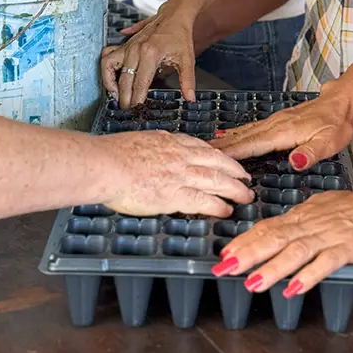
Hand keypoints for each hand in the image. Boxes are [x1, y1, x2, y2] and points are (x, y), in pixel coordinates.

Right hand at [97, 130, 253, 216]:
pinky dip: (218, 206)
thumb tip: (152, 150)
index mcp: (168, 141)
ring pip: (217, 179)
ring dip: (235, 188)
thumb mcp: (138, 141)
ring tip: (246, 196)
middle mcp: (179, 155)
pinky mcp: (175, 195)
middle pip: (216, 161)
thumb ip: (151, 146)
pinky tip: (227, 211)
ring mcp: (180, 174)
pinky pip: (204, 201)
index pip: (199, 146)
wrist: (105, 165)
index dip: (216, 154)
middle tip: (246, 177)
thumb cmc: (111, 155)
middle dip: (234, 169)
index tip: (224, 159)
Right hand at [101, 7, 196, 107]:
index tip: (137, 109)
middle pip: (124, 79)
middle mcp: (135, 49)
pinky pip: (107, 55)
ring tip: (115, 94)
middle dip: (124, 97)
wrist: (174, 16)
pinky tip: (111, 78)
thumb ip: (187, 80)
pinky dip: (106, 68)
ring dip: (108, 82)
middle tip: (128, 109)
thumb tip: (189, 98)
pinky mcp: (125, 44)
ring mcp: (128, 46)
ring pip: (108, 65)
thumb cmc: (179, 36)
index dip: (137, 99)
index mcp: (151, 54)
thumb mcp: (187, 59)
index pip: (140, 83)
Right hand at [211, 83, 352, 170]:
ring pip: (244, 132)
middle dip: (222, 148)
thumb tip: (295, 161)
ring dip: (226, 141)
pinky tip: (228, 136)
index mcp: (284, 132)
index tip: (213, 160)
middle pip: (243, 138)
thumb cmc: (337, 124)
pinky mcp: (277, 121)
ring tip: (206, 148)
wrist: (341, 102)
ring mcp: (274, 121)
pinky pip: (251, 128)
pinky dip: (236, 134)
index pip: (253, 145)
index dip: (233, 154)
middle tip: (198, 155)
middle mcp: (274, 125)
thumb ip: (311, 152)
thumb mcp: (330, 142)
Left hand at [211, 187, 352, 293]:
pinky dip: (308, 275)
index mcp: (303, 214)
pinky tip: (294, 289)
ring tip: (252, 283)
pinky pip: (325, 262)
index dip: (246, 240)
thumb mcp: (322, 209)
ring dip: (272, 268)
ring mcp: (329, 235)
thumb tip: (276, 229)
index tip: (225, 254)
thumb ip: (299, 221)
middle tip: (224, 267)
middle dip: (248, 254)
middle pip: (275, 237)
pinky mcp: (348, 248)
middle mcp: (311, 223)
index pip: (268, 227)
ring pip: (295, 251)